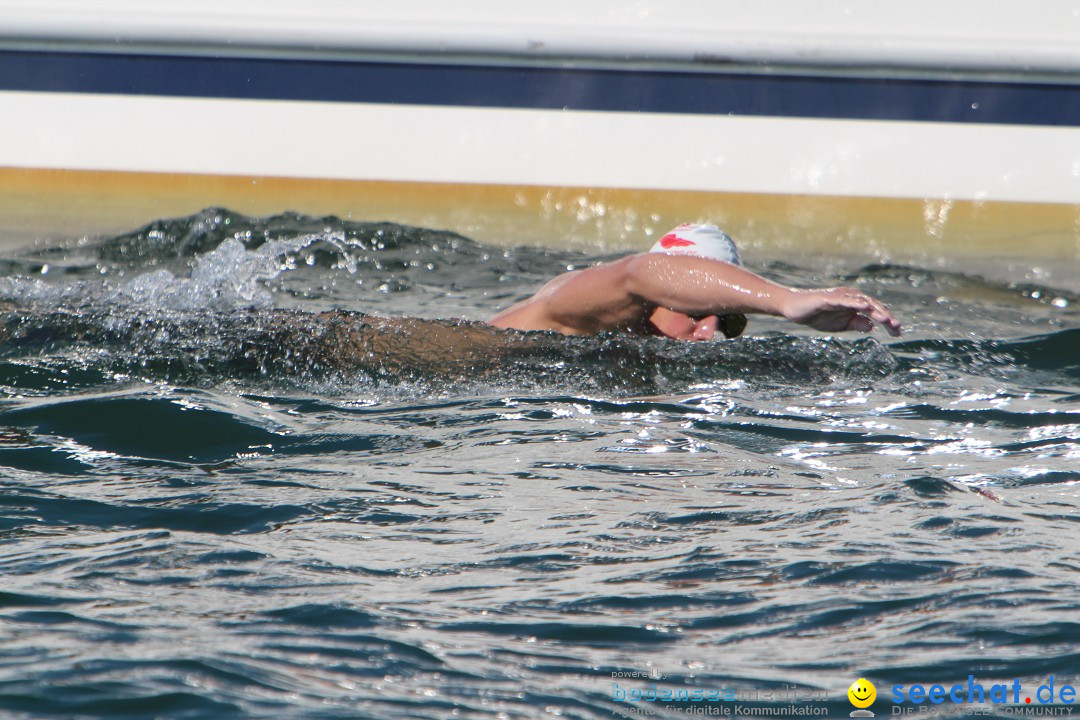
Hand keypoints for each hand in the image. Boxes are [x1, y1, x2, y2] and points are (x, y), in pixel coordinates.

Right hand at [781, 287, 901, 336]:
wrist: (794, 309)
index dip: (887, 321)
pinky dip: (855, 303)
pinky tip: (864, 307)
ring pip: (862, 302)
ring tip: (886, 319)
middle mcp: (851, 297)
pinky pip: (844, 300)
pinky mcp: (828, 298)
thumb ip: (856, 323)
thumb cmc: (817, 315)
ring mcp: (840, 296)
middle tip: (897, 328)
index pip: (875, 311)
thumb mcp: (840, 324)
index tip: (897, 332)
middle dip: (886, 316)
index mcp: (855, 303)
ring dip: (875, 310)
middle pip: (873, 305)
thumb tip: (871, 326)